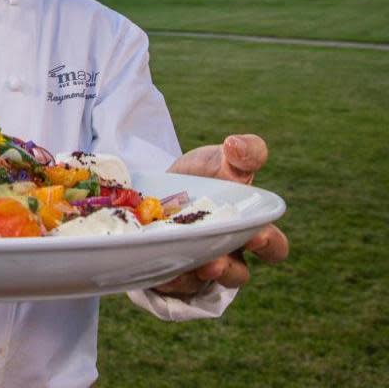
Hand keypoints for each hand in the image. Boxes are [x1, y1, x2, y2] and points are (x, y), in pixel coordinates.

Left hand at [154, 134, 288, 296]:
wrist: (156, 183)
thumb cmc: (203, 174)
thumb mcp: (221, 158)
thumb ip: (243, 152)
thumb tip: (237, 144)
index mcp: (250, 232)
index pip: (272, 248)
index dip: (269, 246)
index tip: (257, 235)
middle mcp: (226, 255)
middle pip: (237, 275)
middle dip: (229, 271)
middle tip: (217, 261)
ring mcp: (196, 267)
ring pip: (201, 284)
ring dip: (195, 278)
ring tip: (188, 265)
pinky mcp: (166, 272)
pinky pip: (168, 285)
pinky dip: (165, 278)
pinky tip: (158, 270)